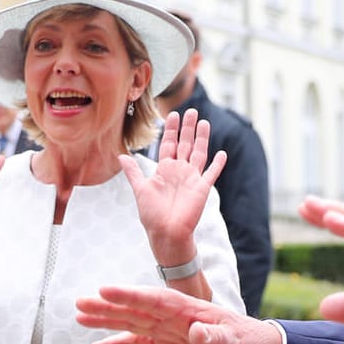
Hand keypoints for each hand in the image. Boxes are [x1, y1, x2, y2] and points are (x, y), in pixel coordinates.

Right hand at [75, 285, 282, 343]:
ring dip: (107, 321)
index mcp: (188, 310)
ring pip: (131, 323)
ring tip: (80, 318)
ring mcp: (168, 331)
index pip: (154, 300)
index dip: (129, 295)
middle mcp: (173, 318)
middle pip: (135, 309)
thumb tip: (198, 332)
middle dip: (108, 307)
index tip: (105, 291)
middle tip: (80, 303)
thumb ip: (215, 338)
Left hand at [122, 109, 225, 263]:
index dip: (171, 130)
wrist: (165, 233)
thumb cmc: (152, 215)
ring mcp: (192, 179)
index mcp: (165, 170)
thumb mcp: (140, 189)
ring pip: (199, 153)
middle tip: (190, 111)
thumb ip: (133, 172)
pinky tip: (222, 153)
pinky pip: (211, 173)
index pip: (169, 144)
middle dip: (187, 128)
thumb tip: (121, 156)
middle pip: (185, 144)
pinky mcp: (202, 188)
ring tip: (204, 122)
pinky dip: (217, 164)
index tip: (172, 114)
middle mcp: (180, 171)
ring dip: (202, 138)